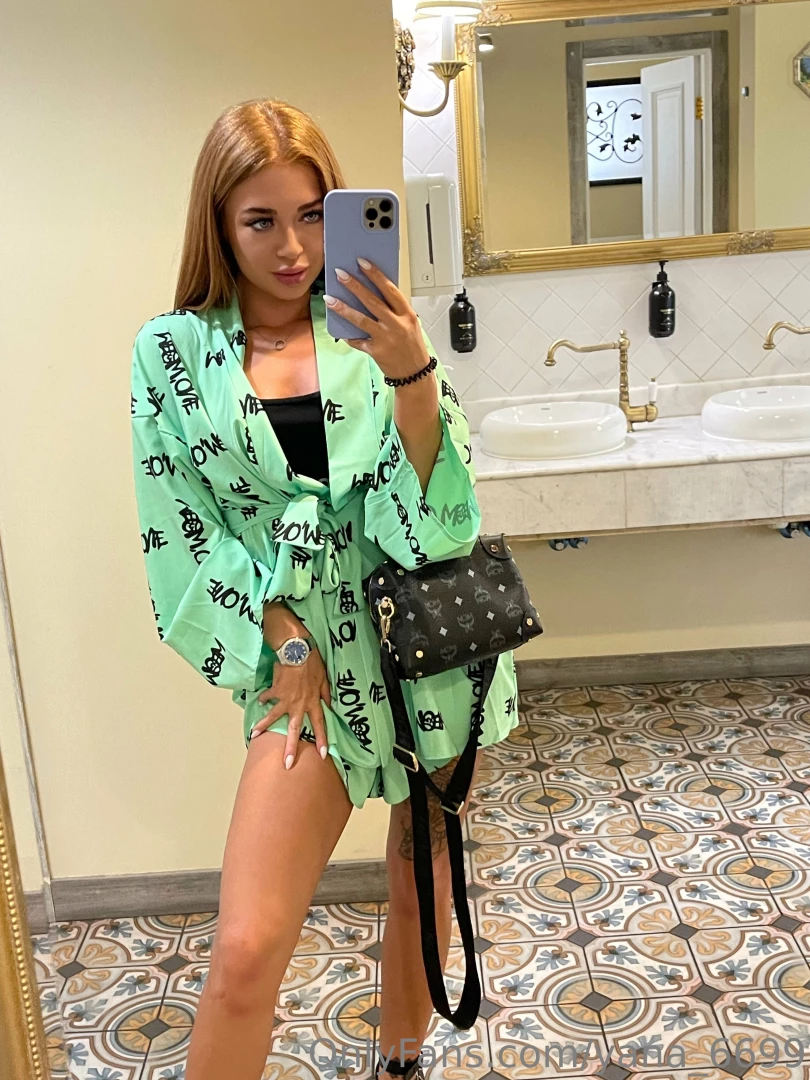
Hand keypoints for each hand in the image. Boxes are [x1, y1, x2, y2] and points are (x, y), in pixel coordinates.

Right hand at [250, 647, 331, 768]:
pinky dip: (264, 699)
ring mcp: (285, 699)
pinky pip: (268, 697)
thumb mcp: (324, 679)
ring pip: (273, 717)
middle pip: (294, 729)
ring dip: (264, 726)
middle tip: (287, 764)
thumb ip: (326, 694)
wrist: (297, 651)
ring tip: (254, 736)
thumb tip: (329, 706)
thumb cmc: (312, 663)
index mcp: (313, 702)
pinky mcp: (275, 691)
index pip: (319, 725)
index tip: (322, 755)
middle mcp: (298, 705)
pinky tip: (259, 702)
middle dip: (291, 747)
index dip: (321, 740)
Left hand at [324, 258, 430, 380]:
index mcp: (406, 314)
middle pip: (372, 301)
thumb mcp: (410, 324)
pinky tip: (340, 330)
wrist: (415, 374)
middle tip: (340, 274)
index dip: (376, 275)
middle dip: (355, 286)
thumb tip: (374, 293)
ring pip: (361, 320)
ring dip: (343, 308)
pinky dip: (349, 336)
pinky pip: (358, 341)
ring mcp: (385, 339)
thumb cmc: (412, 346)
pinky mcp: (376, 351)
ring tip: (330, 298)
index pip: (390, 290)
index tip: (362, 262)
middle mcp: (396, 325)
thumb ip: (395, 310)